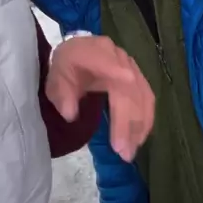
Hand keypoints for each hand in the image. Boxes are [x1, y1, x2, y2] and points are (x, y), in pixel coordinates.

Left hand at [46, 35, 154, 161]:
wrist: (78, 57)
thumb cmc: (67, 70)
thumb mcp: (55, 80)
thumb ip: (61, 94)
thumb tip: (71, 114)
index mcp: (91, 51)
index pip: (104, 59)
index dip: (115, 68)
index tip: (126, 79)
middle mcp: (116, 55)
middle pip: (127, 86)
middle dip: (126, 120)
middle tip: (122, 151)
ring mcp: (130, 65)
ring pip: (141, 94)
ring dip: (139, 124)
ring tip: (130, 151)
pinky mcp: (139, 76)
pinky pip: (147, 97)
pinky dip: (145, 119)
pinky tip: (140, 137)